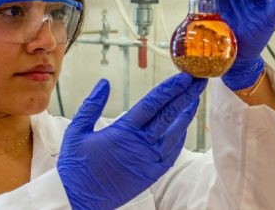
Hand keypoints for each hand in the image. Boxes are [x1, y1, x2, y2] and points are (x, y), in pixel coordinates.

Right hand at [57, 73, 206, 208]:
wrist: (79, 199)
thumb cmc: (76, 165)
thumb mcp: (77, 130)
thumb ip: (92, 105)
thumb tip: (104, 83)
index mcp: (123, 131)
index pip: (153, 103)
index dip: (170, 89)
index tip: (183, 77)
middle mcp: (140, 145)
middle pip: (169, 115)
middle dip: (186, 95)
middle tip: (198, 80)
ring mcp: (148, 161)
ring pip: (175, 134)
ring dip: (186, 115)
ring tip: (194, 99)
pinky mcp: (151, 175)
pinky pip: (172, 154)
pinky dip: (179, 138)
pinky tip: (183, 127)